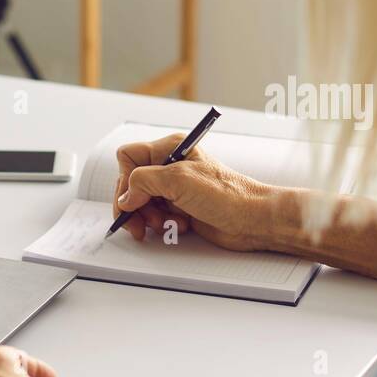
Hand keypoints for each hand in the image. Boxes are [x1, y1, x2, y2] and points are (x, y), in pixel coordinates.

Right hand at [112, 133, 274, 250]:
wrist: (251, 220)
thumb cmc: (227, 194)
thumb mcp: (179, 180)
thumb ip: (143, 182)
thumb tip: (125, 197)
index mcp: (170, 149)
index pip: (128, 158)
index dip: (126, 180)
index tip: (133, 199)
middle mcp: (169, 167)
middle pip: (130, 184)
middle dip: (134, 205)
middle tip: (141, 221)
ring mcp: (173, 188)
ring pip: (140, 203)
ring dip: (148, 218)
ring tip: (165, 224)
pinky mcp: (178, 207)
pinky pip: (154, 216)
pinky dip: (162, 225)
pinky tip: (178, 226)